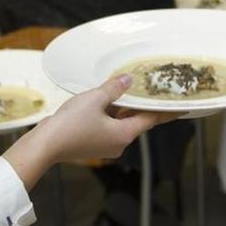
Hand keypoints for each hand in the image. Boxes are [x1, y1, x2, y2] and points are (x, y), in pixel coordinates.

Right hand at [3, 76, 178, 188]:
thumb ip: (114, 88)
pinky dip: (109, 114)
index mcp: (124, 134)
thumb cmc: (71, 124)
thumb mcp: (95, 99)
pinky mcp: (92, 143)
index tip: (180, 107)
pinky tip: (104, 100)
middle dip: (140, 105)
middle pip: (135, 121)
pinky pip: (107, 126)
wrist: (46, 145)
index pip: (151, 119)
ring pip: (120, 123)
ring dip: (122, 108)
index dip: (165, 111)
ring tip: (125, 89)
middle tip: (151, 91)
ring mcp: (105, 145)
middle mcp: (119, 143)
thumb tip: (127, 80)